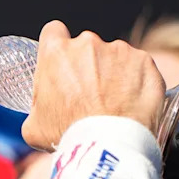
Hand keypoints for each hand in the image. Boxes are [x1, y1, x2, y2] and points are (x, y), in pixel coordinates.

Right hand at [21, 21, 165, 150]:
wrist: (108, 147)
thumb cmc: (67, 136)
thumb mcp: (33, 127)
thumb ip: (36, 109)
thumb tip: (40, 113)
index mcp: (56, 52)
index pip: (54, 32)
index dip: (57, 46)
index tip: (62, 62)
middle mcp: (87, 43)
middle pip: (86, 48)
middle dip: (87, 66)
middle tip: (90, 95)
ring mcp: (118, 50)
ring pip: (114, 58)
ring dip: (113, 74)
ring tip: (114, 104)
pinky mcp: (144, 61)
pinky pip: (139, 68)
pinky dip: (137, 82)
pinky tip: (132, 104)